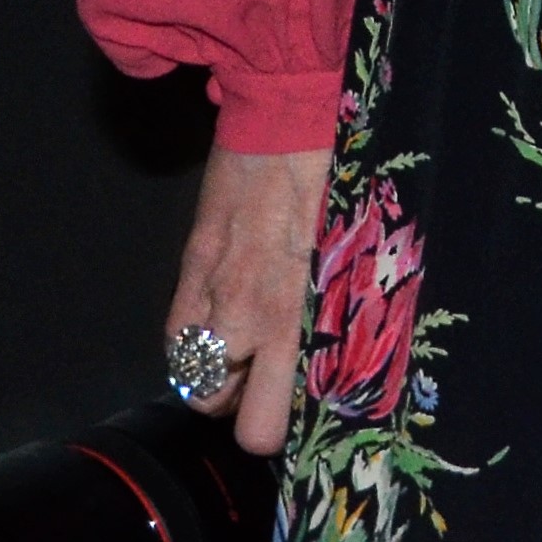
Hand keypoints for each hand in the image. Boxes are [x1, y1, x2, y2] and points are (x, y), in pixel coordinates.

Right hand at [165, 142, 328, 458]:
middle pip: (216, 409)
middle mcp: (250, 317)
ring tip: (247, 343)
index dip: (275, 427)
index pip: (263, 424)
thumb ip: (344, 315)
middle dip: (240, 407)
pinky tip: (219, 316)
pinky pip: (176, 331)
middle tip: (267, 380)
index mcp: (303, 320)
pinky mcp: (190, 264)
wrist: (293, 114)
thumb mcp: (365, 256)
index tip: (295, 410)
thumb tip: (345, 357)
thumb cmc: (348, 178)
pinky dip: (190, 336)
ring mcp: (212, 292)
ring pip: (191, 374)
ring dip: (214, 369)